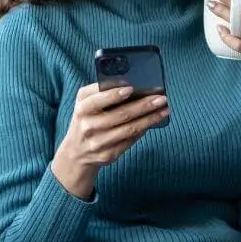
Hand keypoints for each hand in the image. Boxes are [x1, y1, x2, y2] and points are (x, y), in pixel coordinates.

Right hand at [51, 83, 169, 198]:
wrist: (76, 152)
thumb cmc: (86, 120)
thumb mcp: (84, 103)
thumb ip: (99, 92)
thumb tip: (130, 86)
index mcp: (81, 110)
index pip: (97, 101)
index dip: (113, 95)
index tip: (131, 89)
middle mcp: (87, 127)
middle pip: (119, 115)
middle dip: (143, 106)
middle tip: (161, 99)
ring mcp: (97, 143)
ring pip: (128, 130)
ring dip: (149, 119)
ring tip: (164, 110)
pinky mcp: (108, 155)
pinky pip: (130, 141)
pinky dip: (143, 130)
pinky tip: (153, 122)